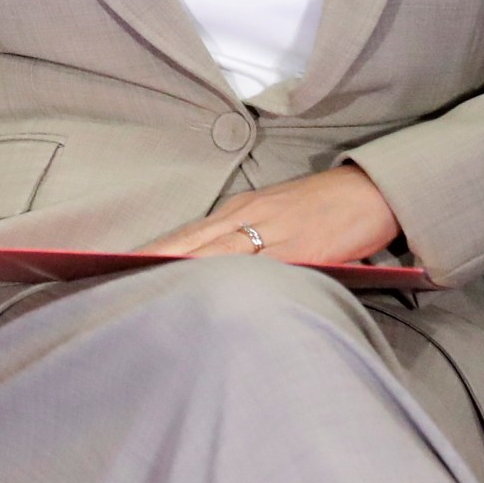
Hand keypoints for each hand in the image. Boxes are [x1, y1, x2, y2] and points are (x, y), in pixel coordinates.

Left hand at [137, 164, 402, 265]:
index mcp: (240, 211)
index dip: (152, 251)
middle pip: (190, 242)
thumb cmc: (323, 209)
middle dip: (152, 261)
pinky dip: (229, 277)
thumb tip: (205, 268)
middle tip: (111, 278)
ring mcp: (271, 232)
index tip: (116, 266)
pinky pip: (258, 265)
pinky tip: (207, 290)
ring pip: (215, 253)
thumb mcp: (275, 217)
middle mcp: (247, 218)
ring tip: (144, 285)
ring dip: (179, 268)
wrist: (371, 192)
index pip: (186, 234)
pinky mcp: (299, 247)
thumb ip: (242, 241)